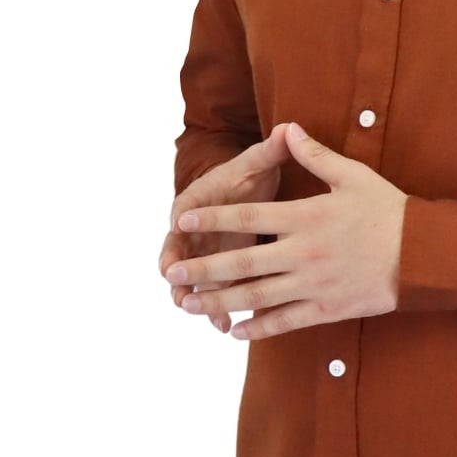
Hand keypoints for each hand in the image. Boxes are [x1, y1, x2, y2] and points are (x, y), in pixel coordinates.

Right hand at [158, 123, 291, 332]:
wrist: (249, 186)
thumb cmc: (248, 174)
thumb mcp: (257, 163)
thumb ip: (269, 151)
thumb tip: (285, 129)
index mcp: (198, 201)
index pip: (181, 218)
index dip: (176, 236)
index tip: (171, 251)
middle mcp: (195, 229)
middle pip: (180, 255)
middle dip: (180, 276)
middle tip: (180, 295)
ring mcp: (205, 251)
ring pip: (195, 279)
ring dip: (200, 299)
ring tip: (209, 319)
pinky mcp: (218, 267)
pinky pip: (214, 290)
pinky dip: (218, 306)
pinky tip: (227, 326)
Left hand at [164, 121, 407, 340]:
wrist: (425, 254)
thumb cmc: (389, 210)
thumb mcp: (353, 175)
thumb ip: (315, 155)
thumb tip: (288, 128)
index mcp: (307, 217)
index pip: (248, 218)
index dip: (212, 218)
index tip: (183, 218)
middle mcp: (303, 253)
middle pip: (242, 263)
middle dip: (202, 268)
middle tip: (173, 270)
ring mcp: (313, 285)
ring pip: (256, 297)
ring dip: (218, 301)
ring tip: (188, 304)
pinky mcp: (326, 309)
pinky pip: (285, 322)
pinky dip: (258, 327)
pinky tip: (235, 329)